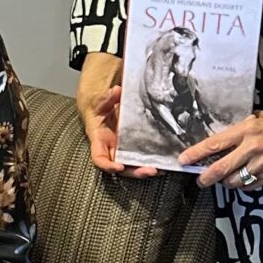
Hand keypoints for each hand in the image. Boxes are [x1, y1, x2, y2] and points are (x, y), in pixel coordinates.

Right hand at [76, 52, 154, 177]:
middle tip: (150, 170)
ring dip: (145, 170)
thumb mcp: (100, 102)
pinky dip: (151, 163)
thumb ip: (107, 98)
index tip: (119, 167)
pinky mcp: (133, 149)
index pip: (99, 158)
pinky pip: (140, 159)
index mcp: (100, 141)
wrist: (102, 110)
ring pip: (133, 166)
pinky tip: (164, 163)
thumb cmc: (99, 108)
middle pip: (121, 168)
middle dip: (135, 172)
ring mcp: (122, 151)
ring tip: (161, 170)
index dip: (108, 166)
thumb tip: (116, 91)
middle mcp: (111, 150)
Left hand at [180, 111, 262, 188]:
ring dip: (224, 182)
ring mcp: (262, 164)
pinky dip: (241, 185)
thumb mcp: (258, 119)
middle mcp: (252, 148)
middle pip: (219, 168)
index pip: (214, 144)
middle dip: (205, 177)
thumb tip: (219, 140)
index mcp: (246, 130)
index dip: (195, 154)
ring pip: (234, 181)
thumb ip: (239, 130)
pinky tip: (239, 181)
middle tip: (199, 179)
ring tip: (220, 179)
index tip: (184, 159)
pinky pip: (249, 186)